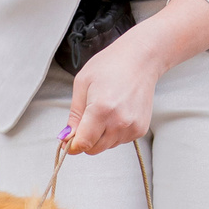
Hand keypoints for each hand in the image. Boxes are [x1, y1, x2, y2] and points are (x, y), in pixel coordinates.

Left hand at [65, 0, 208, 154]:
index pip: (83, 144)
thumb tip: (67, 137)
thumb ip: (74, 114)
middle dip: (86, 139)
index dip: (73, 144)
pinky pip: (121, 141)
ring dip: (101, 136)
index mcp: (101, 110)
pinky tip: (117, 113)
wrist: (141, 59)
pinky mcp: (141, 129)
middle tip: (87, 120)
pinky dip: (115, 132)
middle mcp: (119, 122)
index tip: (69, 140)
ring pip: (107, 146)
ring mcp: (132, 127)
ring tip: (105, 111)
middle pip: (95, 149)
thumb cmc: (111, 65)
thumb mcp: (82, 84)